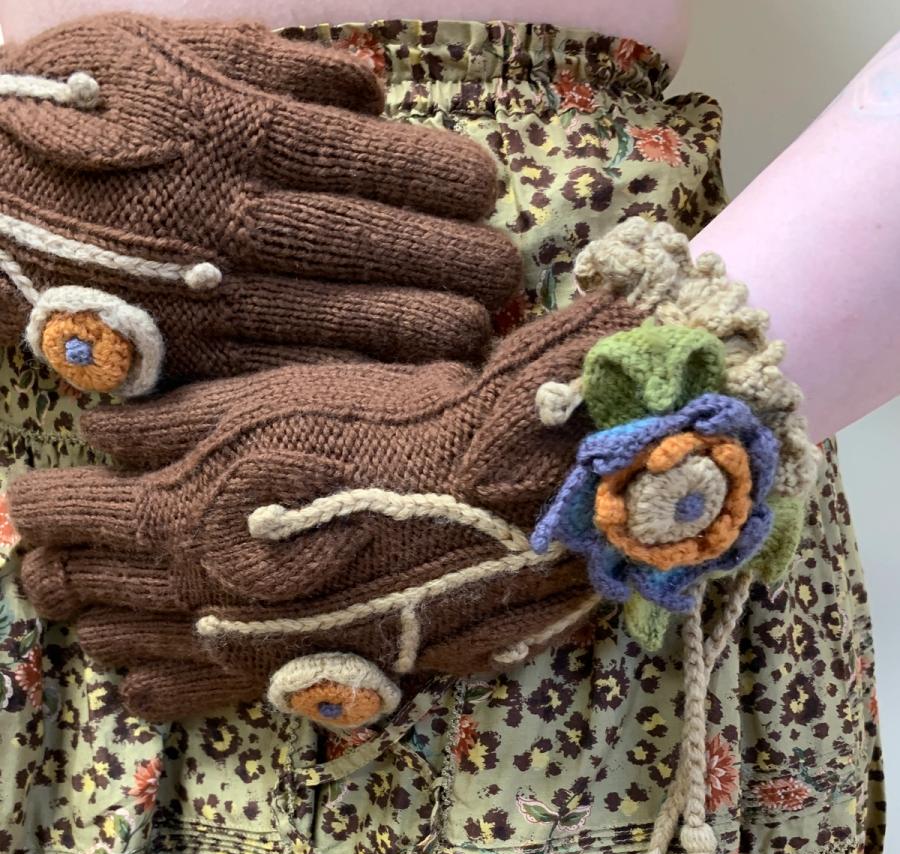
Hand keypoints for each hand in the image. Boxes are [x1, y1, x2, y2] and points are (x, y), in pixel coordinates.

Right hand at [0, 14, 520, 393]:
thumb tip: (375, 88)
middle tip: (506, 274)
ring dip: (439, 331)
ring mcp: (220, 301)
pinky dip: (363, 383)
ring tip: (482, 332)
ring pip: (359, 325)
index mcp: (243, 134)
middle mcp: (243, 221)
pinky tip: (414, 385)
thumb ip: (278, 64)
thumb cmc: (68, 113)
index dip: (453, 179)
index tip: (487, 191)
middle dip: (468, 263)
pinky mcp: (193, 364)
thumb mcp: (164, 47)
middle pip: (388, 249)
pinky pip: (297, 380)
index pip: (382, 159)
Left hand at [8, 289, 641, 721]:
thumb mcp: (270, 404)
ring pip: (117, 646)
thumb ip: (169, 423)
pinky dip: (145, 686)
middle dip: (48, 567)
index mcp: (172, 511)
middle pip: (74, 587)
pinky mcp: (277, 676)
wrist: (488, 508)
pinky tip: (133, 678)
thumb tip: (92, 432)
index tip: (36, 495)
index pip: (60, 515)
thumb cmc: (385, 437)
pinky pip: (182, 700)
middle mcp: (185, 590)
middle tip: (42, 553)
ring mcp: (229, 643)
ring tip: (85, 604)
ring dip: (90, 621)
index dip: (38, 503)